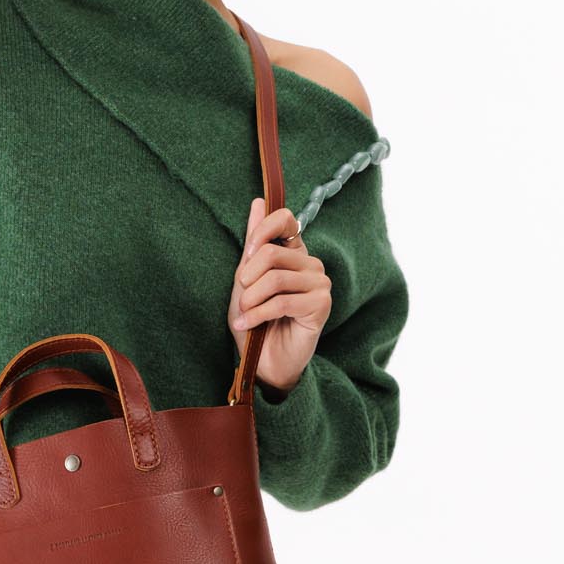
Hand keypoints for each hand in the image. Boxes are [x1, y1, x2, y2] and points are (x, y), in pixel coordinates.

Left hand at [227, 197, 331, 393]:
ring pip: (276, 279)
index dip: (262, 231)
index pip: (286, 219)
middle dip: (247, 278)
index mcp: (294, 252)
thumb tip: (257, 202)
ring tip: (243, 313)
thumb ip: (254, 243)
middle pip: (272, 254)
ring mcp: (320, 284)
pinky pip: (283, 301)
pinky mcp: (322, 305)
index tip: (246, 254)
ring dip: (251, 299)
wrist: (264, 361)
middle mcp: (311, 264)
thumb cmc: (254, 319)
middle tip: (241, 298)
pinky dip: (257, 314)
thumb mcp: (246, 278)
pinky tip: (246, 324)